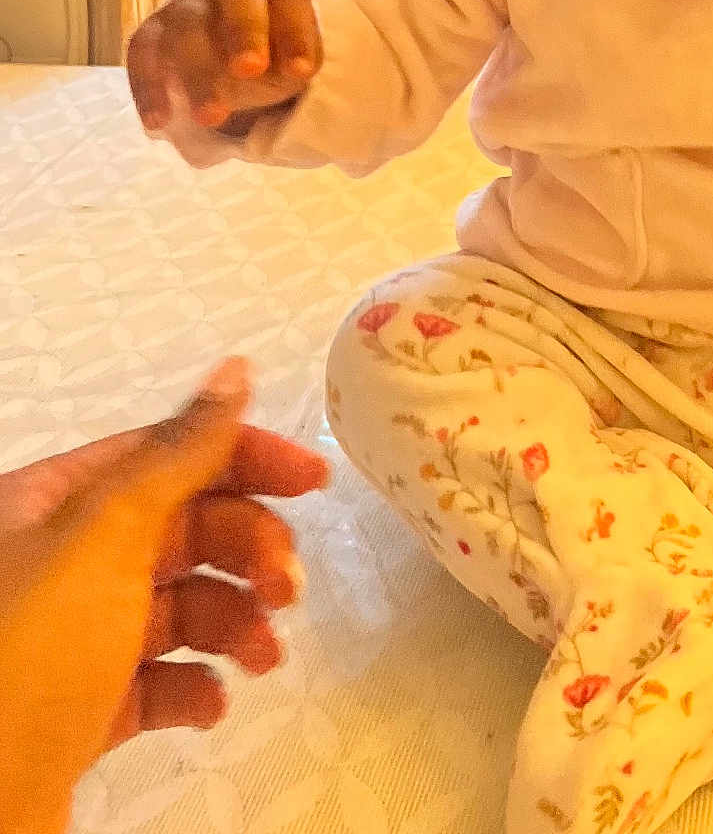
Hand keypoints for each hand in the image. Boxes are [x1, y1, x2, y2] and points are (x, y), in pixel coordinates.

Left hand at [0, 360, 326, 833]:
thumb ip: (178, 455)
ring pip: (179, 605)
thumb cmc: (29, 654)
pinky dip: (198, 685)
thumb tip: (235, 370)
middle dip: (247, 550)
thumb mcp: (103, 537)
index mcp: (49, 504)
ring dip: (236, 621)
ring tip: (266, 655)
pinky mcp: (83, 711)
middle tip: (288, 586)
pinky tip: (213, 702)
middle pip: (182, 529)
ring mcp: (72, 639)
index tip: (313, 482)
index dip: (244, 457)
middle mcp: (58, 561)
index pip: (166, 453)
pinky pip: (159, 680)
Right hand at [125, 0, 322, 134]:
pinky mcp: (154, 32)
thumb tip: (296, 74)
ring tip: (210, 117)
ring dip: (198, 74)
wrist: (230, 61)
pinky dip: (149, 87)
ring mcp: (189, 7)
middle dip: (245, 31)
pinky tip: (159, 122)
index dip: (296, 31)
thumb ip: (296, 67)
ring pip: (187, 28)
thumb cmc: (273, 59)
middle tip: (249, 71)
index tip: (302, 73)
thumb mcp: (294, 64)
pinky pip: (143, 53)